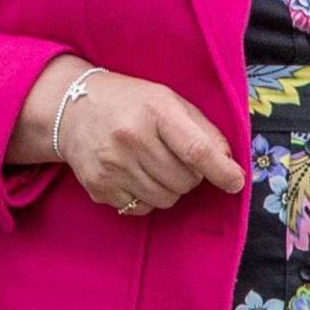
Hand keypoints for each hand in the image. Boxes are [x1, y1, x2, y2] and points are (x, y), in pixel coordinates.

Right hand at [11, 56, 244, 215]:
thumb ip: (202, 129)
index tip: (236, 182)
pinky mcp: (99, 187)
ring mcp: (112, 166)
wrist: (73, 109)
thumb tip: (228, 162)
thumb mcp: (169, 101)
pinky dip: (148, 198)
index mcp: (155, 111)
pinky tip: (137, 175)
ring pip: (166, 199)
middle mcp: (131, 139)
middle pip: (184, 180)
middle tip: (179, 159)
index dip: (221, 170)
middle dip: (193, 176)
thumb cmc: (131, 103)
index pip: (196, 150)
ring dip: (172, 189)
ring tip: (157, 165)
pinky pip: (141, 208)